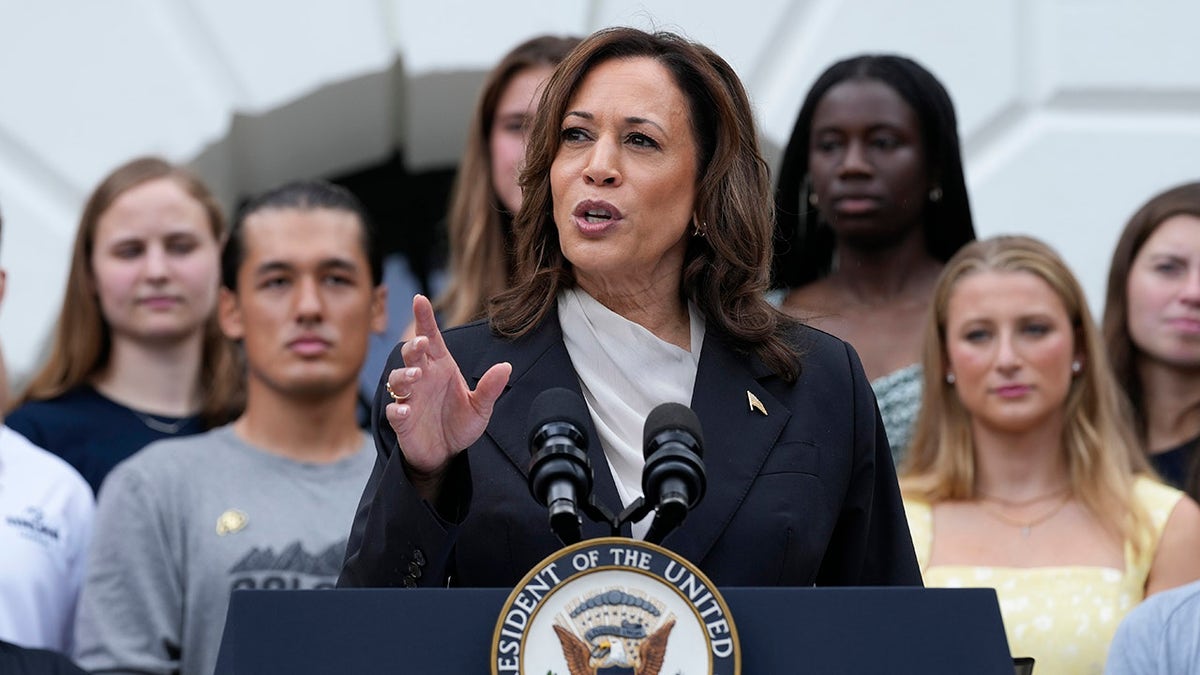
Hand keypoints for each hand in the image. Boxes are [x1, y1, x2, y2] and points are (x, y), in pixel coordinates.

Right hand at [384, 294, 510, 500]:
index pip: (432, 338)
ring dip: (405, 374)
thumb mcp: (480, 408)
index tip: (420, 299)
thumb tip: (506, 367)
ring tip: (417, 376)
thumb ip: (490, 388)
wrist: (445, 454)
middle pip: (411, 354)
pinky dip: (398, 407)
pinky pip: (394, 409)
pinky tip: (406, 409)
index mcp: (442, 368)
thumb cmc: (459, 424)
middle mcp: (423, 378)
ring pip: (398, 378)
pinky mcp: (402, 419)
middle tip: (421, 344)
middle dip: (413, 346)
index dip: (424, 318)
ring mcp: (410, 397)